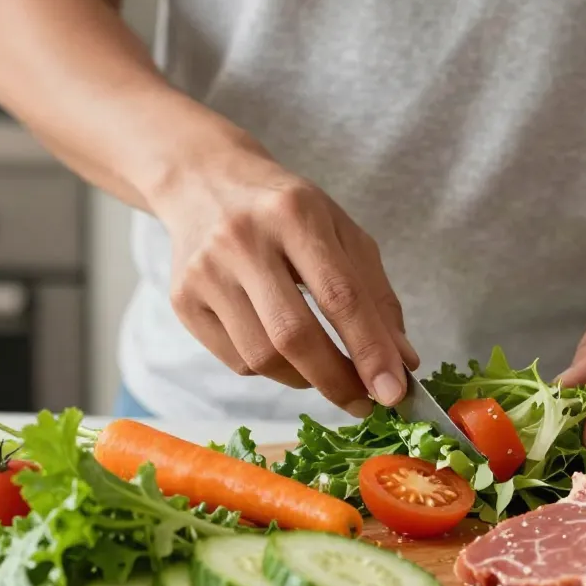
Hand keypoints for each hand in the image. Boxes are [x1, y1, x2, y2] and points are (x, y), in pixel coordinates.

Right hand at [149, 136, 417, 415]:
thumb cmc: (287, 213)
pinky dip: (271, 370)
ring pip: (261, 358)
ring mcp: (206, 271)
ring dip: (305, 380)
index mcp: (295, 213)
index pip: (340, 295)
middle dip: (337, 381)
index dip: (370, 350)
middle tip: (364, 402)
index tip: (395, 392)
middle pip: (294, 335)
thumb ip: (376, 295)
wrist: (204, 182)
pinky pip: (237, 362)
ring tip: (325, 371)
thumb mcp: (341, 233)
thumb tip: (403, 362)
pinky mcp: (182, 300)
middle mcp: (243, 239)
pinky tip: (281, 348)